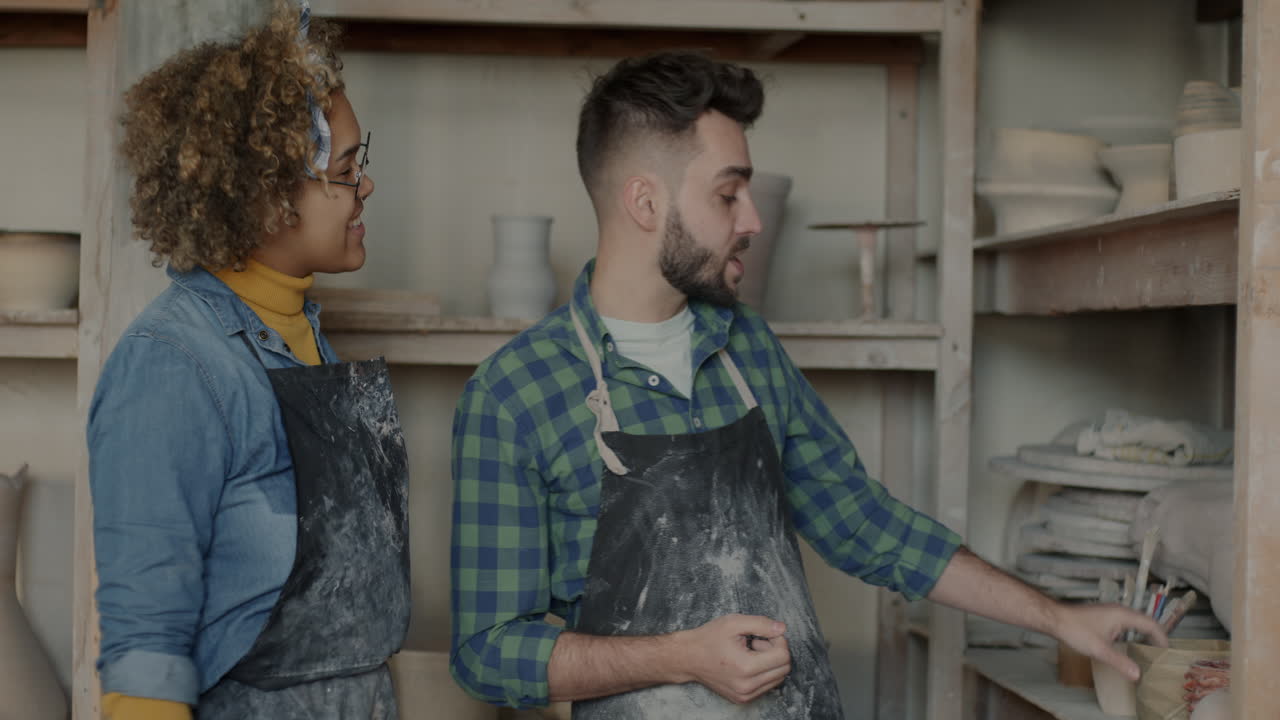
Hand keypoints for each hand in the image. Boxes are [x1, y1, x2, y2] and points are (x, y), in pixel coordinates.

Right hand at [672, 614, 791, 703]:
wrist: (688, 658)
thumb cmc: (708, 639)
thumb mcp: (734, 623)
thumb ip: (761, 624)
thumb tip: (782, 628)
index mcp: (746, 667)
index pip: (783, 656)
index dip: (779, 640)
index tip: (766, 633)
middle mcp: (747, 686)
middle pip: (784, 669)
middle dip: (777, 651)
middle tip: (758, 641)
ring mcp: (745, 695)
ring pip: (778, 678)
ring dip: (771, 662)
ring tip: (752, 652)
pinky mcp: (743, 699)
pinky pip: (767, 686)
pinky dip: (764, 672)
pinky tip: (748, 662)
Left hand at [1052, 602, 1168, 681]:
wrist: (1055, 619)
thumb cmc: (1076, 630)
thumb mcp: (1099, 649)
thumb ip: (1119, 662)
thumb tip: (1138, 675)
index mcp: (1123, 615)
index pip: (1151, 625)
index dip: (1162, 639)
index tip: (1167, 653)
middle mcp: (1120, 611)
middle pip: (1145, 623)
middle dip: (1155, 638)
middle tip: (1160, 655)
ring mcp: (1111, 613)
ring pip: (1134, 623)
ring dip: (1142, 636)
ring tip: (1147, 653)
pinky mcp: (1104, 617)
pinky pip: (1124, 625)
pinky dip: (1131, 635)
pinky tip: (1127, 647)